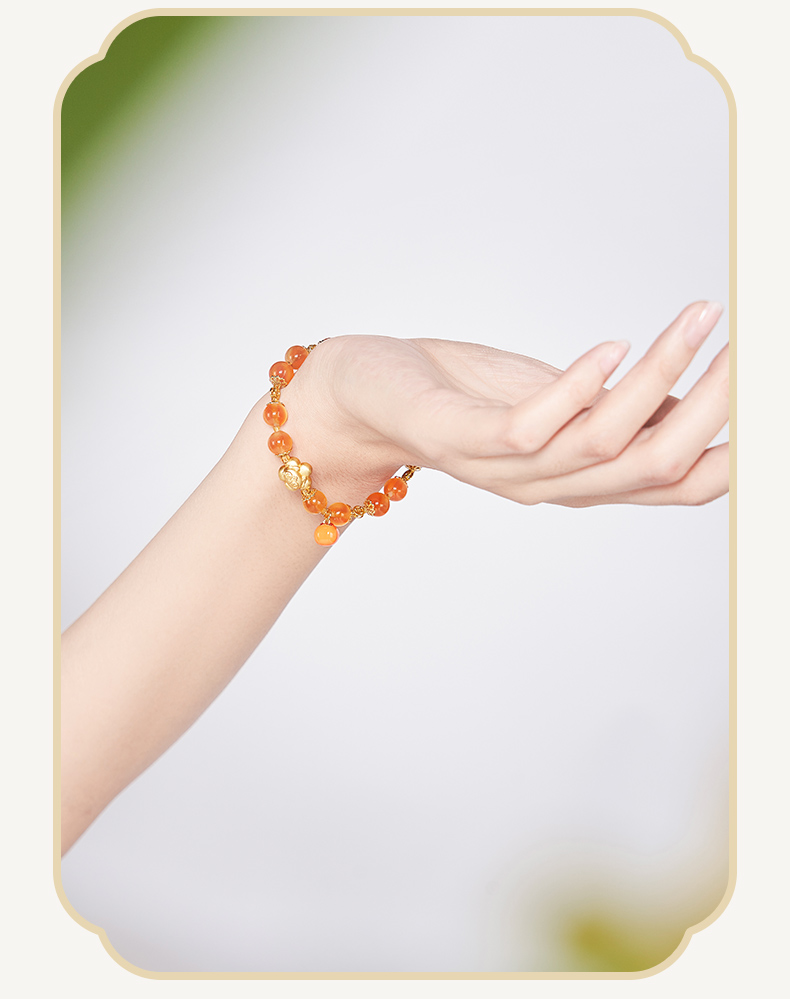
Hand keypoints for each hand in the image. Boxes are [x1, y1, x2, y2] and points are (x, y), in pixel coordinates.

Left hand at [282, 301, 727, 507]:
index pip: (681, 486)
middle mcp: (553, 485)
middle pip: (658, 467)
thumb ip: (621, 409)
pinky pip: (531, 428)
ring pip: (605, 444)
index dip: (737, 452)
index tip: (769, 395)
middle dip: (716, 405)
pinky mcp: (461, 439)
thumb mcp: (560, 400)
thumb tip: (696, 393)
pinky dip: (578, 386)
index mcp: (585, 478)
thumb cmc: (466, 395)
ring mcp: (506, 467)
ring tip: (698, 318)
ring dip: (661, 379)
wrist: (366, 399)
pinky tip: (612, 345)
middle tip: (749, 348)